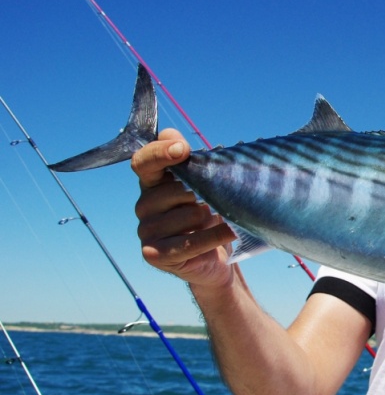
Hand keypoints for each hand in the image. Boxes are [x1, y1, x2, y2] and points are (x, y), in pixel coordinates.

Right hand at [132, 128, 236, 287]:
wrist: (214, 260)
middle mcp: (143, 205)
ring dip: (211, 217)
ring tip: (216, 221)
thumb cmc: (208, 216)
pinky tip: (231, 231)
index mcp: (151, 183)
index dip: (160, 152)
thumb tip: (172, 135)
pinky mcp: (154, 254)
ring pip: (189, 215)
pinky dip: (215, 236)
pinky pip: (190, 241)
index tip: (184, 149)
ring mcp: (146, 231)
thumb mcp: (203, 184)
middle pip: (176, 189)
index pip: (144, 161)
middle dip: (203, 194)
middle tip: (214, 202)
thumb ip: (189, 159)